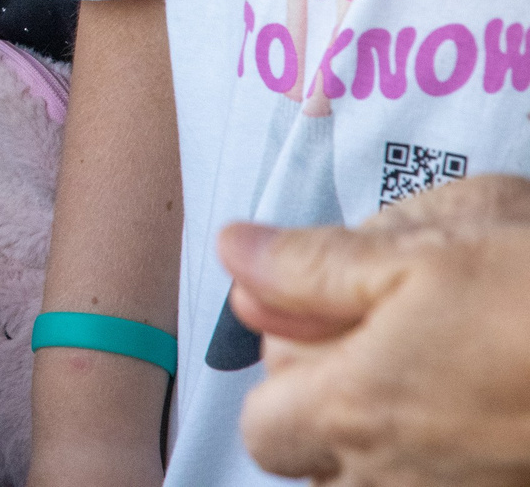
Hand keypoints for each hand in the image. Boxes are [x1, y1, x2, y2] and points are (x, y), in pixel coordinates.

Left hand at [222, 177, 529, 485]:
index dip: (288, 375)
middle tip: (396, 349)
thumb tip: (233, 252)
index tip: (335, 329)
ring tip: (445, 381)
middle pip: (318, 465)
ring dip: (389, 442)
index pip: (263, 427)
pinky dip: (442, 462)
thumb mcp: (421, 254)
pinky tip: (482, 409)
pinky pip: (438, 486)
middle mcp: (392, 484)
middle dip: (335, 413)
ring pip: (379, 485)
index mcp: (350, 416)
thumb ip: (311, 264)